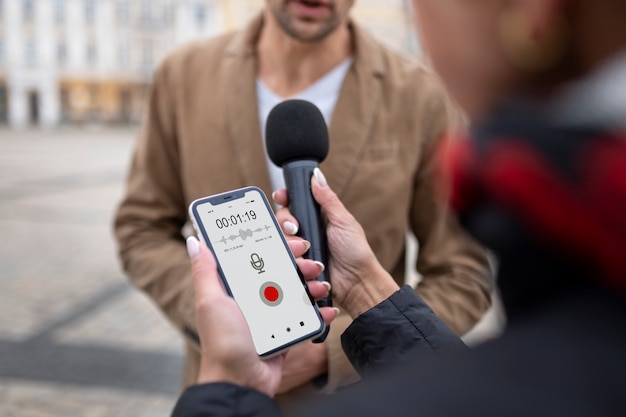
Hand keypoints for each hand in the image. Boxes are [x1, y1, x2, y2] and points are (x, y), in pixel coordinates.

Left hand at [187, 236, 337, 396]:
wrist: (240, 381)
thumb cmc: (221, 342)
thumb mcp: (210, 301)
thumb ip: (205, 271)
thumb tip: (195, 242)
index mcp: (235, 289)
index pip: (256, 258)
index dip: (274, 247)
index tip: (290, 240)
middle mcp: (253, 299)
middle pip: (281, 273)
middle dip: (299, 265)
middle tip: (311, 264)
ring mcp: (271, 316)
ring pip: (297, 293)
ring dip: (313, 287)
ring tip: (321, 287)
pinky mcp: (285, 332)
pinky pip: (306, 318)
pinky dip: (319, 313)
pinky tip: (328, 309)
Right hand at [274, 168, 399, 316]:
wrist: (357, 282)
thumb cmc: (355, 251)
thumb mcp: (343, 221)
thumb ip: (327, 199)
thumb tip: (317, 175)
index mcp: (315, 218)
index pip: (292, 203)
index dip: (284, 198)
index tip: (281, 196)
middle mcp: (304, 233)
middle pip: (280, 221)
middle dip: (285, 223)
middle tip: (296, 229)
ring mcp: (299, 250)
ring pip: (279, 242)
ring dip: (293, 246)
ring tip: (309, 253)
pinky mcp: (296, 267)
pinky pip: (284, 262)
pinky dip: (296, 263)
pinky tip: (311, 267)